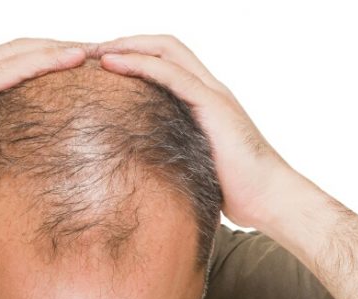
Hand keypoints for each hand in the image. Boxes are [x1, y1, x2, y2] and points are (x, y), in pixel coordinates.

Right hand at [0, 39, 86, 220]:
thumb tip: (25, 172)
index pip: (17, 64)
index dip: (51, 61)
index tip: (84, 67)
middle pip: (24, 50)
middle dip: (63, 47)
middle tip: (101, 51)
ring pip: (23, 51)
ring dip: (62, 47)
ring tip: (98, 49)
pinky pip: (15, 67)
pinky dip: (47, 60)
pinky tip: (75, 59)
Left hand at [95, 34, 304, 228]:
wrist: (268, 198)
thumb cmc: (234, 190)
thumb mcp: (194, 167)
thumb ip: (173, 157)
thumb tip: (141, 174)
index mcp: (205, 101)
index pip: (167, 62)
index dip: (135, 56)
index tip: (101, 65)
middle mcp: (209, 89)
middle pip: (165, 47)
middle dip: (126, 42)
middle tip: (90, 50)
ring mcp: (212, 94)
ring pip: (167, 51)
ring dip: (127, 45)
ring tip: (94, 50)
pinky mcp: (213, 105)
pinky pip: (172, 74)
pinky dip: (139, 63)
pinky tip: (111, 63)